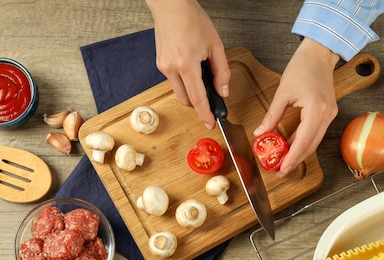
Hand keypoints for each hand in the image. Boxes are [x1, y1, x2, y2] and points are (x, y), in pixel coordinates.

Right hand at [145, 0, 229, 128]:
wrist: (171, 6)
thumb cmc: (192, 20)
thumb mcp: (215, 45)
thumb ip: (222, 72)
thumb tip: (223, 91)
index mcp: (187, 64)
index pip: (198, 98)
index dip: (205, 114)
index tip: (210, 124)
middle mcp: (172, 68)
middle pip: (186, 100)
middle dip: (199, 104)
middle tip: (212, 101)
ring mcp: (163, 66)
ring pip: (179, 92)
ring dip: (191, 92)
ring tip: (202, 78)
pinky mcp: (160, 63)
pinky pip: (174, 81)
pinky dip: (185, 81)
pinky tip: (192, 69)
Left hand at [254, 38, 339, 176]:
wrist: (319, 54)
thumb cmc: (302, 67)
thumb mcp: (282, 92)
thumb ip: (272, 115)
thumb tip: (260, 133)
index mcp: (316, 109)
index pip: (303, 141)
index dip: (292, 158)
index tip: (281, 169)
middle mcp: (326, 115)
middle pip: (311, 146)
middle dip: (295, 160)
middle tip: (280, 170)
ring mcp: (329, 115)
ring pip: (314, 141)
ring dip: (299, 152)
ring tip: (283, 161)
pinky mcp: (328, 113)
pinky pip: (315, 132)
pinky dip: (303, 141)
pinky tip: (291, 146)